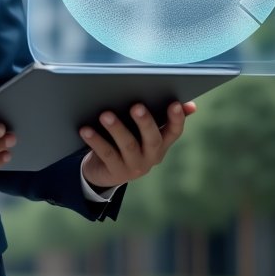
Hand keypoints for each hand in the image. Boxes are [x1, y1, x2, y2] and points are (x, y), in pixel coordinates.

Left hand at [80, 101, 195, 189]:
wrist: (104, 171)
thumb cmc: (126, 141)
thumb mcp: (142, 131)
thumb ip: (159, 116)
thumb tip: (189, 105)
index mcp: (161, 143)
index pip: (174, 131)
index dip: (176, 119)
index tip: (175, 104)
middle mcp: (151, 156)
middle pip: (152, 139)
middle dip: (145, 122)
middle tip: (136, 106)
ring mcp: (134, 166)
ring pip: (127, 146)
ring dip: (117, 129)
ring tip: (106, 115)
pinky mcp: (115, 171)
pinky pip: (106, 154)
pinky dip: (96, 140)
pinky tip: (86, 129)